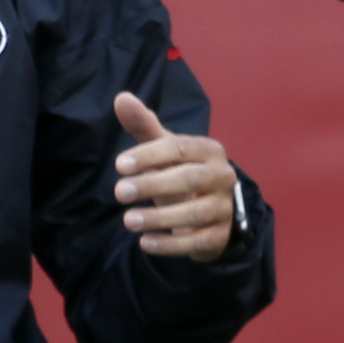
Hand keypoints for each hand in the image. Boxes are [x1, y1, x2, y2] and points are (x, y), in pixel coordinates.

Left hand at [112, 92, 238, 260]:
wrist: (211, 212)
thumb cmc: (181, 172)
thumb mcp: (164, 150)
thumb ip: (144, 126)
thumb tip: (121, 97)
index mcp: (209, 150)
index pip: (179, 148)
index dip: (149, 155)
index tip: (119, 165)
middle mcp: (222, 176)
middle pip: (188, 179)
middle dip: (152, 185)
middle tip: (119, 192)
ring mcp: (224, 207)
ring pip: (194, 214)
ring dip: (159, 218)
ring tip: (127, 220)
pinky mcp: (220, 236)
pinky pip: (197, 242)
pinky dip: (170, 245)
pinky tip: (145, 242)